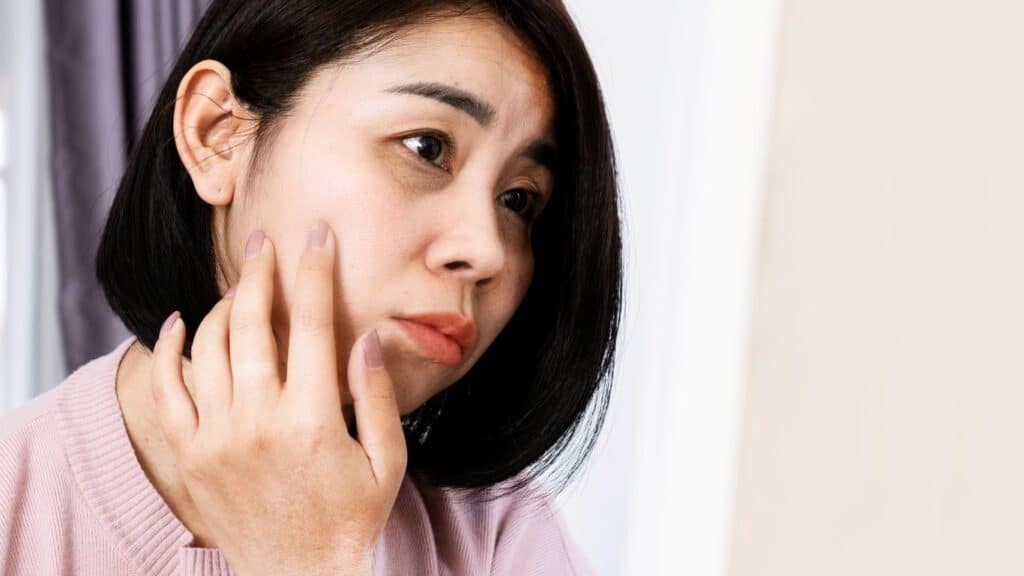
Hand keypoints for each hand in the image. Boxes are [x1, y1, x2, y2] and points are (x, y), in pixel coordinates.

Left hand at [149, 222, 406, 575]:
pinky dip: (169, 349)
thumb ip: (378, 396)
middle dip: (261, 271)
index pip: (313, 324)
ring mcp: (216, 439)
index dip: (316, 271)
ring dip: (224, 304)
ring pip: (209, 347)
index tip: (317, 236)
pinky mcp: (189, 456)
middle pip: (253, 323)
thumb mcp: (387, 461)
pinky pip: (166, 390)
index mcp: (313, 420)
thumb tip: (369, 337)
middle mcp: (258, 422)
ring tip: (240, 284)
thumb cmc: (350, 520)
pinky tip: (180, 322)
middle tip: (266, 242)